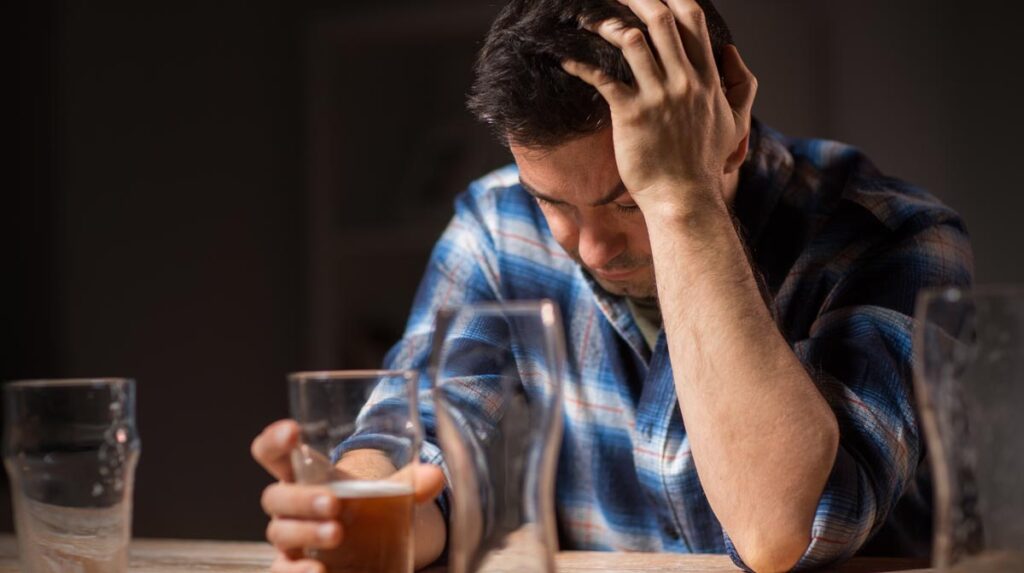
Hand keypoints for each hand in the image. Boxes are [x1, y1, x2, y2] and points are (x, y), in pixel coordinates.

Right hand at [251, 420, 445, 572]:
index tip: (293, 431)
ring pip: (279, 533)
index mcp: (304, 475)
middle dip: (302, 498)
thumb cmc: (365, 508)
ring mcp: (288, 538)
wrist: (366, 547)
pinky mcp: (292, 567)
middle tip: (333, 502)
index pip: (273, 452)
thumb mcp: (387, 493)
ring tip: (336, 534)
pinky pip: (281, 570)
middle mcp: (289, 506)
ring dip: (305, 532)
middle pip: (276, 496)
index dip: (275, 441)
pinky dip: (296, 572)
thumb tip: (434, 476)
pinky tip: (318, 572)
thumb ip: (410, 484)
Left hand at [562, 0, 756, 213]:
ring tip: (586, 19)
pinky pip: (602, 78)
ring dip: (605, 24)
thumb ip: (741, 85)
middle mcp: (685, 81)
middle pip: (661, 20)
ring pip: (631, 41)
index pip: (692, 20)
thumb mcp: (735, 122)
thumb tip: (730, 51)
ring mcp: (658, 97)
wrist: (683, 198)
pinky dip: (581, 64)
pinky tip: (566, 60)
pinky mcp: (631, 115)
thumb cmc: (704, 164)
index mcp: (707, 79)